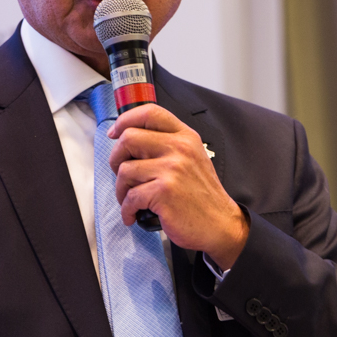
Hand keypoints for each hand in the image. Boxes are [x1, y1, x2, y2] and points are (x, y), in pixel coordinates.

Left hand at [107, 104, 249, 268]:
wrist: (220, 224)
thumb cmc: (202, 196)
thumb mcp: (193, 159)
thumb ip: (169, 145)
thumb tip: (130, 141)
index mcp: (186, 137)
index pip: (150, 113)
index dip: (126, 120)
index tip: (115, 132)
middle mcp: (180, 149)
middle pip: (129, 138)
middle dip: (116, 158)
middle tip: (121, 174)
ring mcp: (172, 169)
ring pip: (124, 169)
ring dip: (121, 189)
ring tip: (130, 200)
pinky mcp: (164, 192)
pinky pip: (130, 197)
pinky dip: (126, 210)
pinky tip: (133, 215)